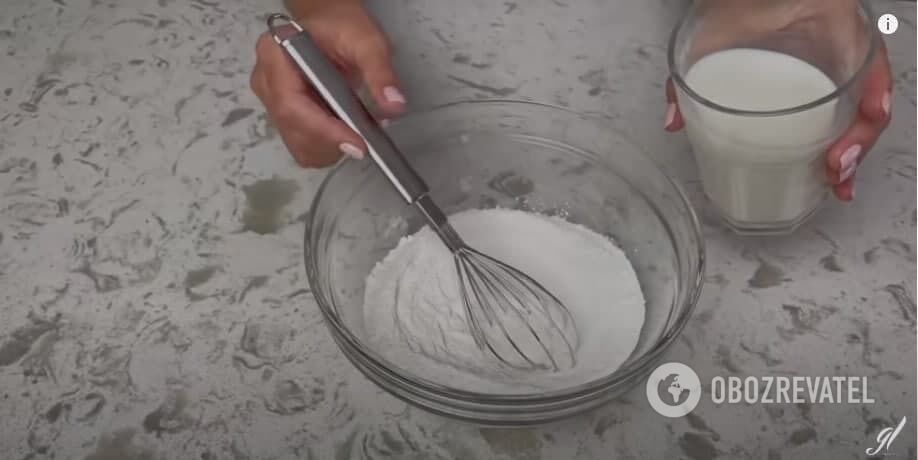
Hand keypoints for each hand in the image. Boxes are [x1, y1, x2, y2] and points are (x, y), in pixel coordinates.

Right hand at [251, 1, 404, 167]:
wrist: (332, 26)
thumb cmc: (342, 27)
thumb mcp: (367, 42)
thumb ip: (380, 72)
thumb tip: (393, 106)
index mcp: (276, 54)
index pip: (292, 104)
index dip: (324, 130)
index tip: (357, 143)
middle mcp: (266, 80)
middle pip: (293, 128)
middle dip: (332, 142)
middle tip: (366, 139)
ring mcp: (272, 101)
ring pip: (298, 144)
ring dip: (331, 148)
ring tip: (357, 131)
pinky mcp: (284, 117)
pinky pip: (303, 145)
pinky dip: (328, 147)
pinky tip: (345, 133)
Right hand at [663, 0, 891, 201]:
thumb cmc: (736, 7)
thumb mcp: (706, 53)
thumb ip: (687, 90)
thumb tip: (674, 122)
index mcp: (799, 86)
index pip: (821, 130)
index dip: (825, 161)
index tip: (825, 185)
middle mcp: (828, 75)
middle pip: (852, 124)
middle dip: (847, 157)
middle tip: (834, 177)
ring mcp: (846, 60)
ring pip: (867, 107)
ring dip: (860, 136)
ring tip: (840, 158)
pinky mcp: (859, 39)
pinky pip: (876, 72)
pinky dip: (875, 95)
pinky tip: (871, 111)